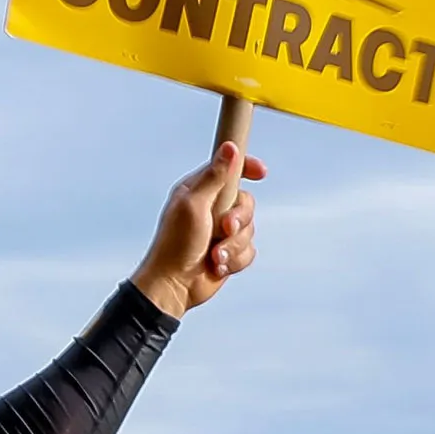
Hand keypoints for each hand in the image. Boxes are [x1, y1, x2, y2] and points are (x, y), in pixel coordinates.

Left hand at [129, 114, 267, 317]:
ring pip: (250, 229)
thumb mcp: (194, 205)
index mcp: (199, 190)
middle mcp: (211, 208)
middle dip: (239, 218)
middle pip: (246, 202)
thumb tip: (230, 148)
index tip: (261, 172)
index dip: (246, 167)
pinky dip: (234, 260)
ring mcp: (221, 231)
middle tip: (224, 228)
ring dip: (233, 245)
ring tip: (214, 255)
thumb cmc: (175, 244)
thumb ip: (214, 177)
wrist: (173, 286)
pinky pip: (249, 251)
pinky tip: (216, 266)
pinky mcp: (229, 252)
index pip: (229, 169)